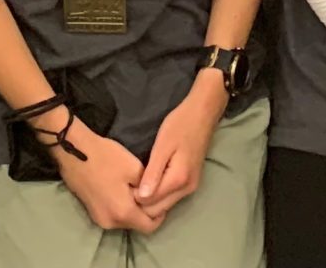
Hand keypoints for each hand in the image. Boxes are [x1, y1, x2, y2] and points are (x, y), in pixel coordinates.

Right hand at [51, 116, 159, 232]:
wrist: (74, 151)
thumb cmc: (106, 157)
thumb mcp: (134, 168)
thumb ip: (148, 188)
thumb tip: (152, 196)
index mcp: (123, 213)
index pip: (149, 226)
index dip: (160, 215)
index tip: (162, 198)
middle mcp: (110, 222)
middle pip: (136, 224)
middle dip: (146, 211)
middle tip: (150, 192)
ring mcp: (99, 218)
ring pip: (124, 220)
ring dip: (132, 209)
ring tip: (136, 188)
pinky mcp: (91, 212)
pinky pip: (113, 215)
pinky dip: (121, 207)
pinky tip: (121, 189)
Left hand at [136, 67, 229, 220]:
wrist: (203, 114)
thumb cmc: (179, 125)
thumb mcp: (162, 146)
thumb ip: (152, 173)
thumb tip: (141, 197)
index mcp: (178, 180)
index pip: (151, 203)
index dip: (134, 197)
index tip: (123, 185)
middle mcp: (187, 190)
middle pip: (158, 211)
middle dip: (141, 204)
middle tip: (126, 186)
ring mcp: (191, 188)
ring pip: (165, 207)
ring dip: (149, 201)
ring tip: (135, 184)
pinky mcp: (191, 183)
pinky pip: (170, 198)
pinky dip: (158, 196)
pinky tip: (148, 183)